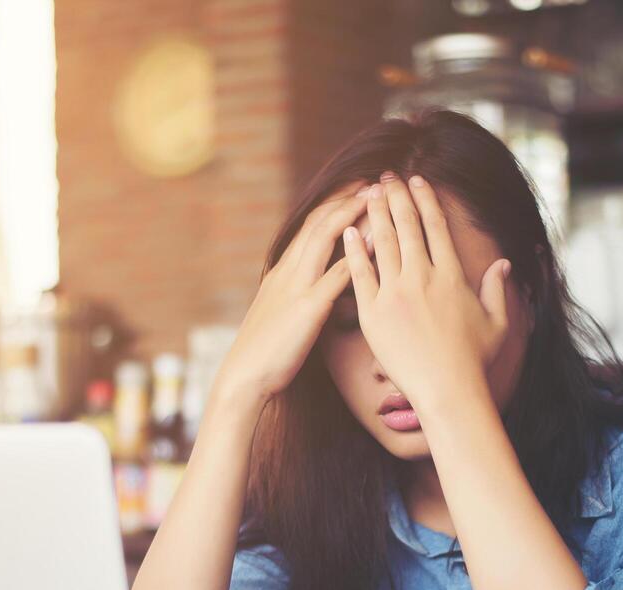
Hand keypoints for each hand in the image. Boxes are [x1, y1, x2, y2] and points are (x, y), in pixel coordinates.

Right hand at [216, 184, 369, 404]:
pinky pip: (335, 276)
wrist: (246, 376)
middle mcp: (289, 272)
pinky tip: (376, 243)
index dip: (335, 205)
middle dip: (347, 198)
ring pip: (325, 238)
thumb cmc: (267, 353)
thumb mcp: (283, 315)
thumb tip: (321, 291)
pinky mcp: (307, 309)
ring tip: (376, 197)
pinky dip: (356, 256)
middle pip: (319, 222)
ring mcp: (297, 287)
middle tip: (374, 180)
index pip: (311, 227)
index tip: (358, 189)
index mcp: (284, 272)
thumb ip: (301, 297)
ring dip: (352, 214)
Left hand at [341, 175, 511, 416]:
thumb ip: (498, 289)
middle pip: (407, 226)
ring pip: (382, 243)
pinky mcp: (373, 314)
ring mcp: (395, 294)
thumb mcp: (497, 323)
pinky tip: (348, 231)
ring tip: (366, 193)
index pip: (436, 227)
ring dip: (374, 214)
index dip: (426, 199)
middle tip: (386, 177)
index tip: (417, 181)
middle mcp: (423, 278)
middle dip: (396, 196)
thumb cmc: (474, 362)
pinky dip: (354, 250)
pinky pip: (360, 274)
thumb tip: (503, 264)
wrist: (447, 391)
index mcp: (452, 276)